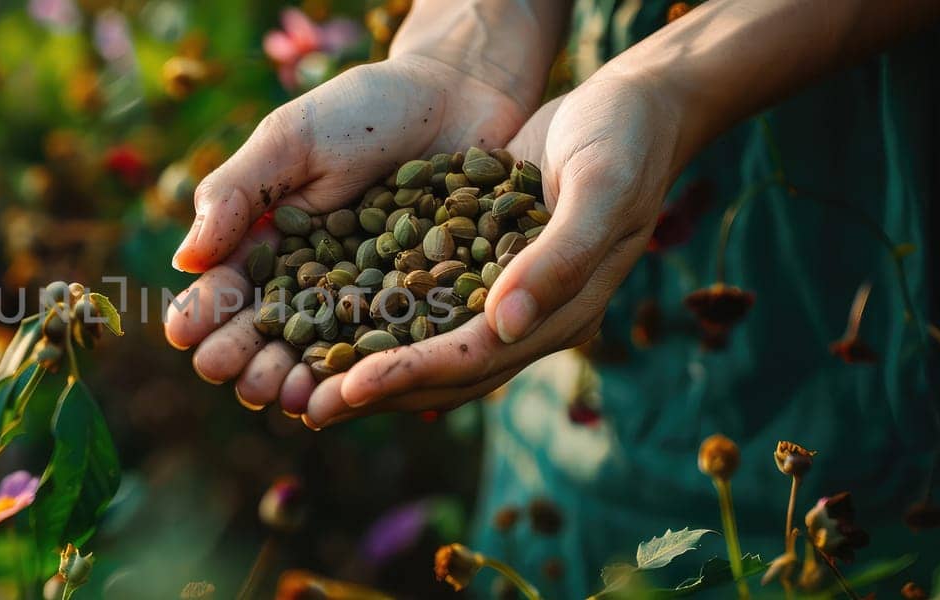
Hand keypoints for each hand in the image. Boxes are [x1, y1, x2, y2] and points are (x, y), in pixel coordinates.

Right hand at [164, 27, 553, 414]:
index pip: (228, 289)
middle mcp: (313, 282)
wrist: (462, 92)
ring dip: (299, 379)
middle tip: (232, 375)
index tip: (184, 335)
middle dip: (246, 359)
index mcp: (270, 242)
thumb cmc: (367, 108)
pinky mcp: (424, 309)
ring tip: (285, 395)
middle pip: (271, 333)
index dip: (205, 314)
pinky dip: (369, 374)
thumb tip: (183, 260)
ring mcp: (368, 300)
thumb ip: (238, 192)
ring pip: (325, 353)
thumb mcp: (292, 138)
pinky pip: (392, 348)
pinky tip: (352, 391)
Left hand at [306, 71, 685, 426]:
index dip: (411, 374)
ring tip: (306, 384)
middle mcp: (529, 317)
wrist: (634, 107)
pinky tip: (329, 318)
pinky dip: (379, 318)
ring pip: (427, 345)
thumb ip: (558, 259)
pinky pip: (423, 302)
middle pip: (443, 370)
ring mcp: (503, 294)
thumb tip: (502, 327)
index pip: (474, 358)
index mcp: (562, 313)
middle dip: (377, 390)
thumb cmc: (625, 141)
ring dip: (371, 367)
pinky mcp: (480, 262)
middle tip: (307, 408)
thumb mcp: (601, 189)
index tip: (350, 386)